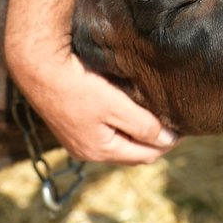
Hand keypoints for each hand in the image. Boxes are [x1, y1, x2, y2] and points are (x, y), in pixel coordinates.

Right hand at [6, 39, 177, 164]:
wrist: (37, 66)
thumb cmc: (77, 86)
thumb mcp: (115, 107)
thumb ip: (143, 126)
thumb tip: (167, 141)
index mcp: (99, 151)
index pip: (144, 156)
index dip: (167, 144)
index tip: (185, 129)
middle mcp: (86, 150)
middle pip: (131, 152)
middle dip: (154, 141)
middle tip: (175, 123)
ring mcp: (76, 138)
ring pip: (118, 141)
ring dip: (137, 133)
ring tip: (157, 117)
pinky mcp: (71, 122)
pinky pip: (105, 130)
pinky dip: (121, 125)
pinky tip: (130, 109)